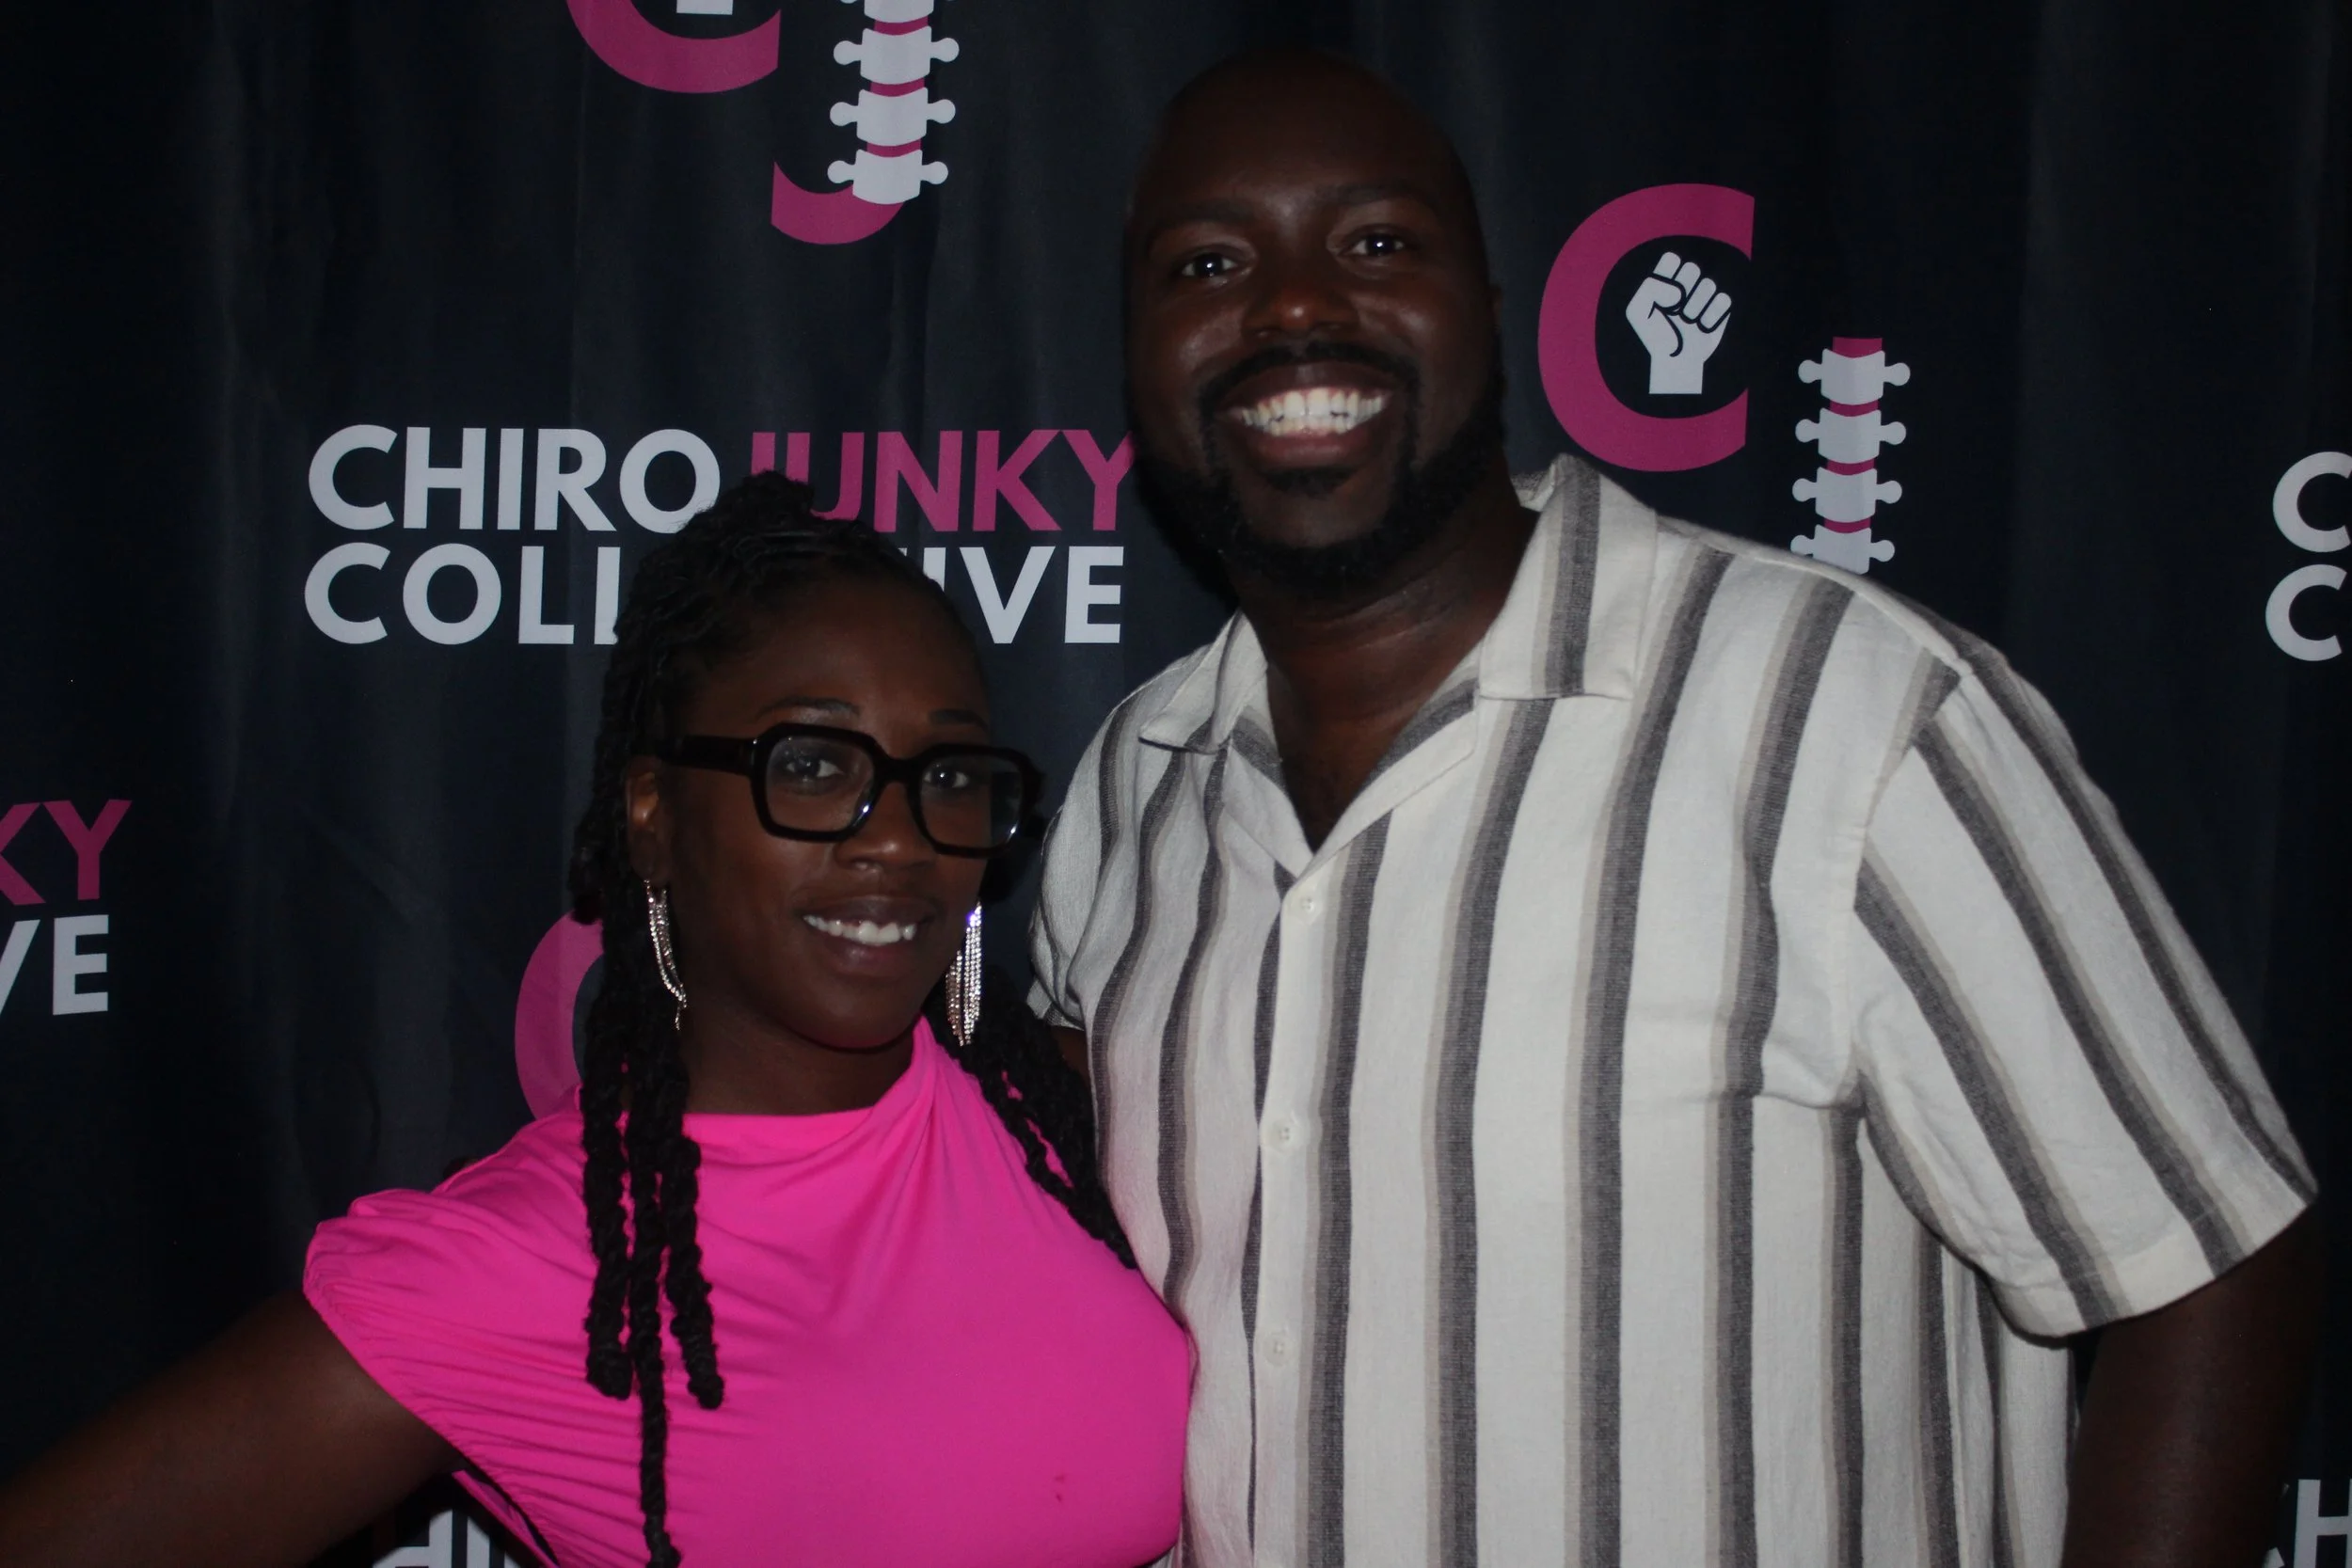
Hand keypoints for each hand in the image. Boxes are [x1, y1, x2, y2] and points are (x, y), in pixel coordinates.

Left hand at [1625, 251, 1731, 394]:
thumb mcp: (1638, 312)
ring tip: (1687, 322)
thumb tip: (1678, 291)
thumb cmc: (1655, 335)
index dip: (1667, 277)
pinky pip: (1723, 299)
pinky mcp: (1720, 306)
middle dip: (1683, 292)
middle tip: (1673, 312)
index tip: (1660, 298)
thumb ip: (1649, 289)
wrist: (1675, 359)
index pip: (1671, 259)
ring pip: (1708, 284)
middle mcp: (1687, 282)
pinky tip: (1702, 327)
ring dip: (1695, 308)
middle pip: (1692, 268)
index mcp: (1667, 278)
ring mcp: (1705, 293)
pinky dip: (1711, 317)